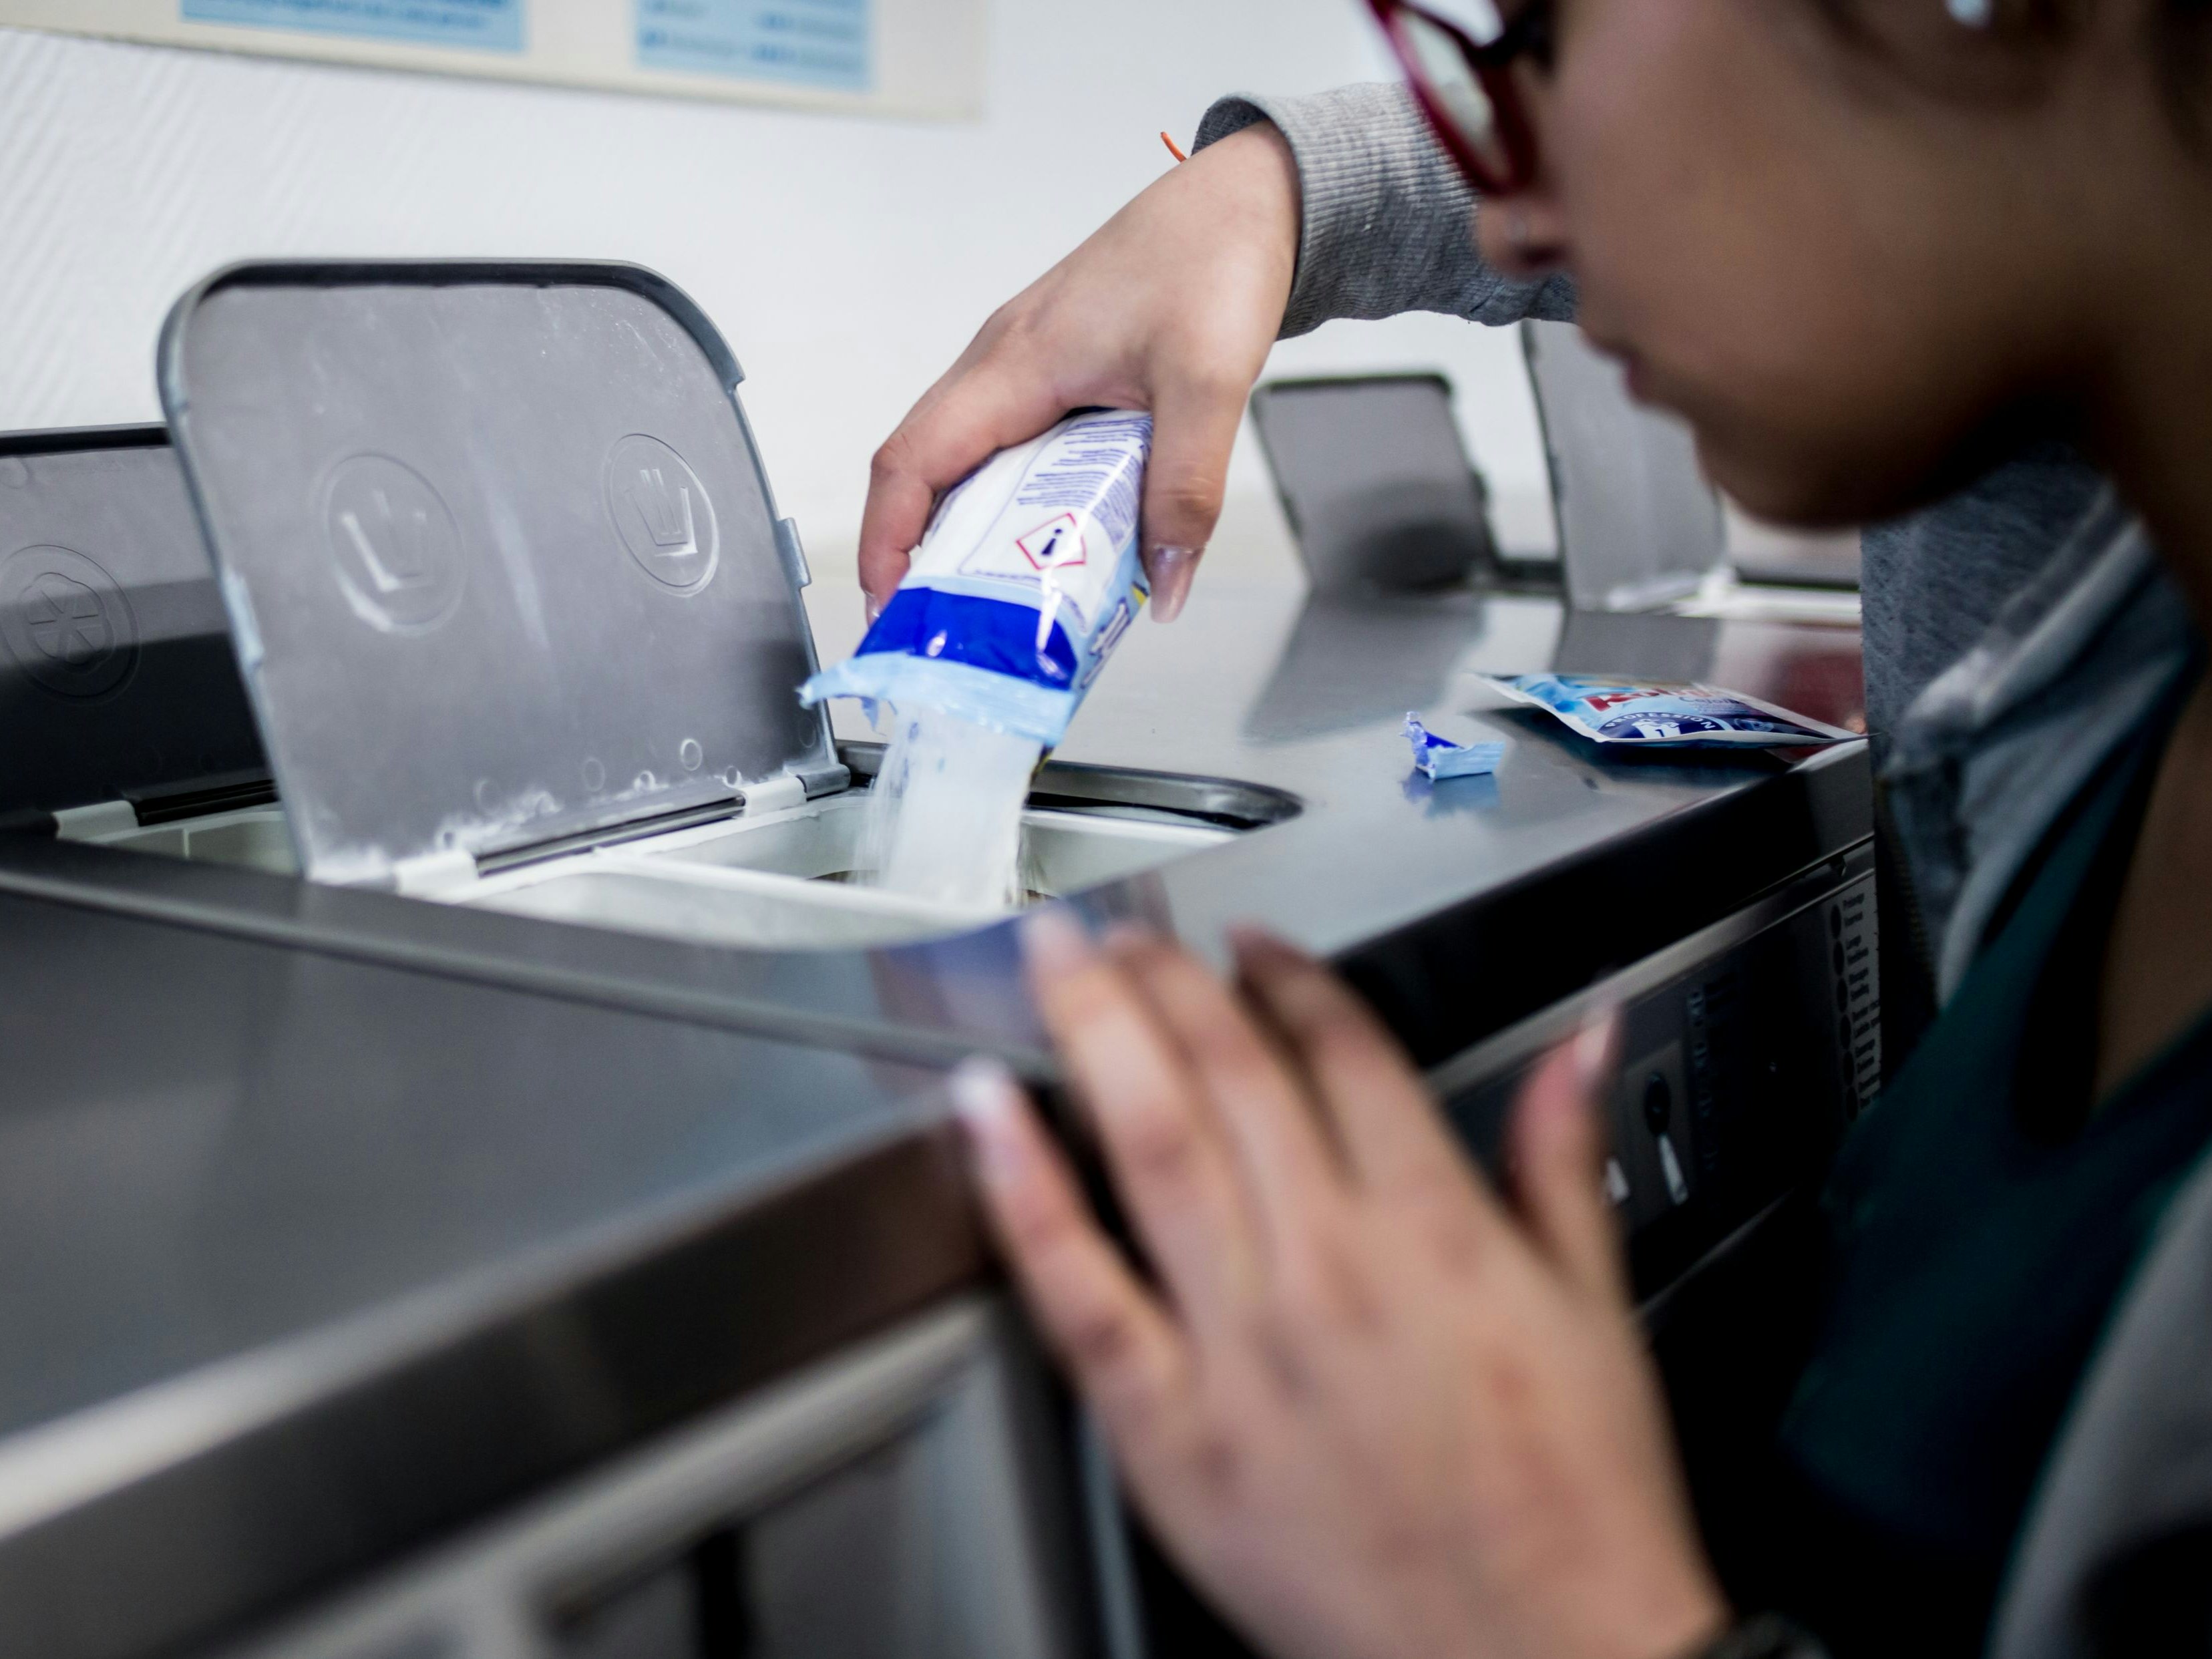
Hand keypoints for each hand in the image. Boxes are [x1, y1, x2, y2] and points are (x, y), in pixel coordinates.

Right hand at [858, 124, 1300, 623]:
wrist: (1249, 202)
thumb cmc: (1216, 261)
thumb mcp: (1209, 385)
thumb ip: (1186, 492)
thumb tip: (1162, 586)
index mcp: (1013, 364)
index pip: (911, 462)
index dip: (888, 541)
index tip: (892, 607)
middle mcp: (1003, 365)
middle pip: (929, 473)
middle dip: (925, 556)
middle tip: (946, 630)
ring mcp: (1027, 369)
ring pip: (972, 464)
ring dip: (976, 533)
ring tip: (999, 605)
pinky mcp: (1060, 375)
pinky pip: (1016, 451)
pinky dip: (1022, 504)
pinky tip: (1058, 543)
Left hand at [951, 918, 1726, 1658]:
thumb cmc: (1577, 1502)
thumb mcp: (1598, 1309)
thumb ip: (1564, 1155)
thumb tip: (1581, 1035)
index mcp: (1438, 1230)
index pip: (1343, 1053)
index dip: (1289, 978)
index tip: (1252, 948)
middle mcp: (1333, 1268)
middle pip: (1231, 1076)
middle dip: (1169, 980)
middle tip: (1120, 924)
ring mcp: (1244, 1349)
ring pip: (1152, 1148)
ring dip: (1097, 1033)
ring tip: (1057, 959)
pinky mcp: (1173, 1436)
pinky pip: (1080, 1293)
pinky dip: (1024, 1191)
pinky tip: (985, 1111)